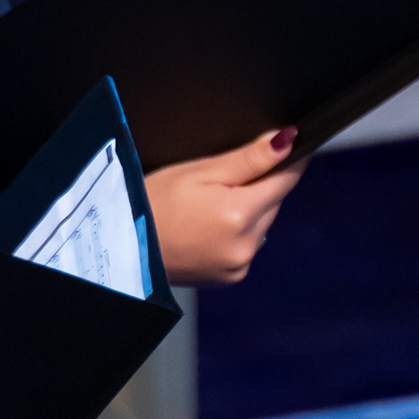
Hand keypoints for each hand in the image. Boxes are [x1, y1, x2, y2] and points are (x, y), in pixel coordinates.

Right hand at [145, 129, 303, 285]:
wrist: (123, 245)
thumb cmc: (152, 202)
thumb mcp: (198, 171)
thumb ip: (248, 158)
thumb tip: (287, 141)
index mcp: (240, 214)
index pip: (286, 180)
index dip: (292, 160)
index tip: (295, 144)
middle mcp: (247, 245)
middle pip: (272, 202)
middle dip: (258, 186)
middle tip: (220, 178)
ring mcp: (240, 265)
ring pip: (261, 224)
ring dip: (248, 210)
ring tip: (207, 205)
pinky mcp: (232, 277)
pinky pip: (247, 244)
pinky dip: (237, 232)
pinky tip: (207, 226)